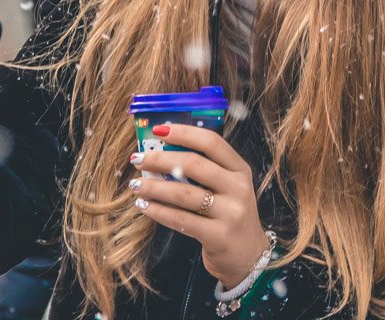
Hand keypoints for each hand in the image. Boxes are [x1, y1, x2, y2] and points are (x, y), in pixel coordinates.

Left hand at [129, 124, 267, 288]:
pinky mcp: (218, 235)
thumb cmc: (230, 216)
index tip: (159, 130)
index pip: (212, 142)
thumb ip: (205, 171)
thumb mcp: (228, 188)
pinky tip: (144, 206)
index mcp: (240, 170)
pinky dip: (158, 211)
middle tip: (138, 159)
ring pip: (183, 193)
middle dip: (160, 159)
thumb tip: (163, 153)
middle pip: (194, 164)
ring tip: (136, 185)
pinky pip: (180, 219)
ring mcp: (230, 212)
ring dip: (154, 186)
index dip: (184, 132)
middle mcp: (238, 188)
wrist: (248, 256)